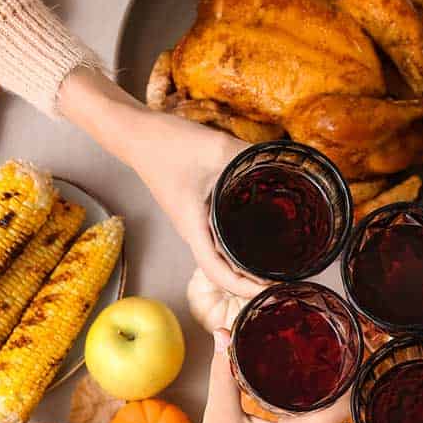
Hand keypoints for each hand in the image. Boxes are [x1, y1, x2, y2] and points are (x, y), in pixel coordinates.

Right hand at [58, 69, 265, 297]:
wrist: (136, 134)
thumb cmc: (167, 144)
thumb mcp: (217, 149)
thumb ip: (251, 159)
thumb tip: (286, 167)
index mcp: (194, 227)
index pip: (219, 272)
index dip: (245, 288)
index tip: (271, 289)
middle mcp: (193, 232)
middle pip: (222, 272)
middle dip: (251, 283)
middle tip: (285, 280)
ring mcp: (194, 224)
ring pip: (220, 258)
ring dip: (245, 268)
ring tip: (277, 267)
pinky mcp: (196, 213)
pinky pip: (218, 240)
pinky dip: (238, 248)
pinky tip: (259, 240)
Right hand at [186, 330, 349, 422]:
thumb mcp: (219, 418)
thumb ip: (224, 375)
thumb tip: (223, 333)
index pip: (346, 400)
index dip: (354, 371)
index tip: (356, 342)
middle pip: (339, 400)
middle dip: (338, 368)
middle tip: (335, 333)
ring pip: (326, 408)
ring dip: (324, 383)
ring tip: (321, 347)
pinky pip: (314, 417)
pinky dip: (310, 397)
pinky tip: (300, 377)